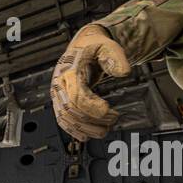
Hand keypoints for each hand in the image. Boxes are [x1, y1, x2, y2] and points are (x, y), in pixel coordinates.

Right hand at [50, 25, 130, 140]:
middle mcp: (60, 84)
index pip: (76, 95)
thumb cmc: (93, 48)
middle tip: (113, 119)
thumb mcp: (108, 46)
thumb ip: (116, 58)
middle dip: (92, 119)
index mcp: (69, 70)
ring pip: (66, 118)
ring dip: (85, 128)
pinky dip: (74, 131)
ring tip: (105, 130)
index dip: (92, 107)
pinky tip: (86, 136)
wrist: (80, 47)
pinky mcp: (59, 102)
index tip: (108, 110)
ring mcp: (57, 94)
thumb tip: (124, 72)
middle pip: (71, 110)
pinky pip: (62, 120)